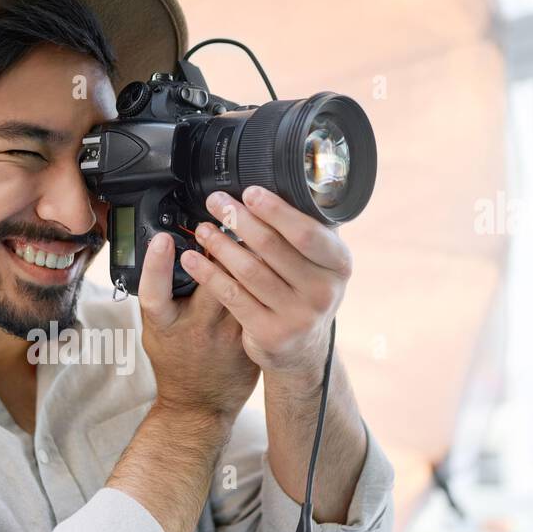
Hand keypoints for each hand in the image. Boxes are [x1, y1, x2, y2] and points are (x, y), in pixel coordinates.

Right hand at [138, 230, 259, 421]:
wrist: (200, 405)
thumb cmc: (175, 361)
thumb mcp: (156, 328)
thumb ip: (163, 293)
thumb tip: (170, 246)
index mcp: (165, 326)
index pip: (155, 293)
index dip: (157, 265)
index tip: (165, 239)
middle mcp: (197, 329)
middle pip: (211, 282)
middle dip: (220, 247)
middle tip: (227, 216)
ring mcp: (228, 334)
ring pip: (244, 288)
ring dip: (251, 256)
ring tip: (256, 227)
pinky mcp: (251, 336)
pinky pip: (262, 300)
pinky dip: (266, 276)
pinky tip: (274, 256)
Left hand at [180, 186, 351, 390]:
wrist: (303, 348)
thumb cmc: (306, 290)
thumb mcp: (321, 261)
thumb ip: (309, 228)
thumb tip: (285, 183)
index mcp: (338, 264)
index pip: (306, 232)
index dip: (276, 210)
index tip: (250, 192)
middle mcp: (323, 292)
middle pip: (272, 248)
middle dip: (239, 220)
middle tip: (216, 202)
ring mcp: (298, 316)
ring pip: (249, 271)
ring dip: (221, 245)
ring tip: (203, 228)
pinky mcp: (270, 333)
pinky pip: (232, 296)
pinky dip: (209, 274)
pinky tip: (193, 259)